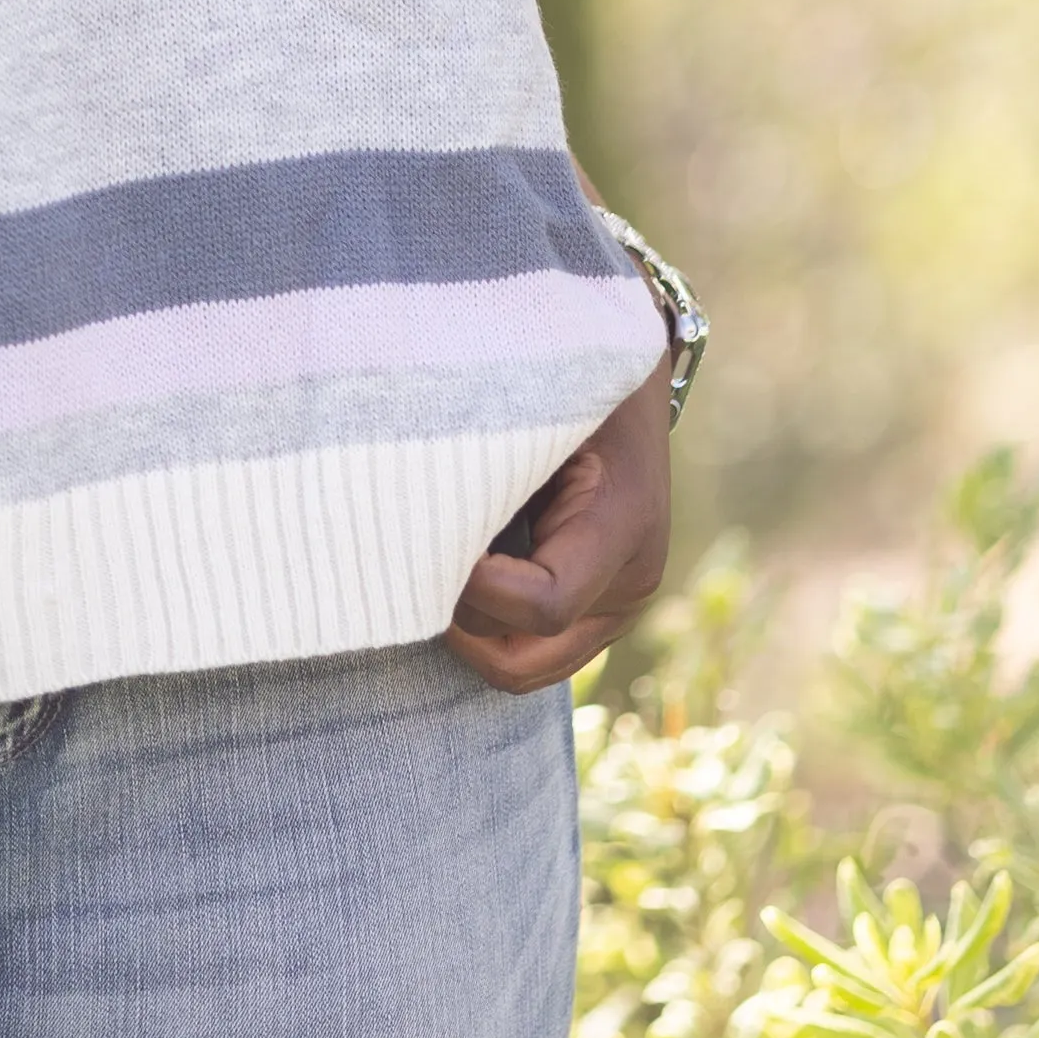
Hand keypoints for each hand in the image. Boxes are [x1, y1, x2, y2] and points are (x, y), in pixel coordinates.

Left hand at [443, 357, 672, 693]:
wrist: (624, 370)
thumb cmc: (566, 374)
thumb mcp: (536, 403)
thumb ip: (487, 459)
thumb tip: (411, 511)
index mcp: (624, 525)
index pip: (544, 603)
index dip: (475, 588)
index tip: (425, 541)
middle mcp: (629, 581)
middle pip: (525, 661)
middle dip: (458, 626)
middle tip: (409, 569)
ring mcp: (616, 605)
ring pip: (523, 667)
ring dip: (467, 631)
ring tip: (425, 569)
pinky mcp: (596, 610)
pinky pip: (530, 648)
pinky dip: (485, 626)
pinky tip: (450, 572)